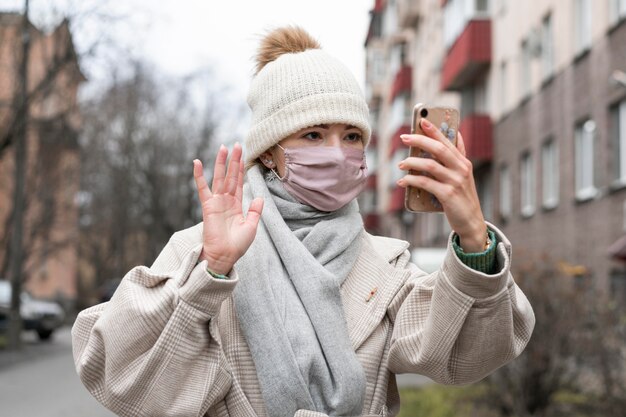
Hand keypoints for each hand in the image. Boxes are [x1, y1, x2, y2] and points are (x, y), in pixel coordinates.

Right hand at [193, 143, 263, 274]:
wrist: (225, 256)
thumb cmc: (237, 245)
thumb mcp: (251, 226)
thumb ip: (255, 211)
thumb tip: (258, 197)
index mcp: (236, 205)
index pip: (239, 182)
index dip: (241, 168)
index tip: (243, 155)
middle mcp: (226, 201)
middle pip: (231, 176)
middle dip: (234, 160)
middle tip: (236, 144)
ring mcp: (217, 202)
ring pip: (220, 178)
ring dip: (221, 163)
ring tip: (223, 147)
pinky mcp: (208, 206)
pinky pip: (202, 188)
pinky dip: (199, 176)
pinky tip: (197, 162)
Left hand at [397, 118, 486, 252]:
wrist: (471, 221)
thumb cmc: (462, 197)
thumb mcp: (463, 175)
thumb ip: (457, 157)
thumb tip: (455, 135)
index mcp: (463, 162)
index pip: (449, 141)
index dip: (435, 130)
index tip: (422, 120)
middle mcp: (461, 169)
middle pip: (438, 149)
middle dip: (419, 141)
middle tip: (404, 138)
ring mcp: (455, 182)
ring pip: (430, 165)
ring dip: (412, 163)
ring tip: (400, 164)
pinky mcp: (448, 195)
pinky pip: (426, 183)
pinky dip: (412, 180)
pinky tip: (403, 181)